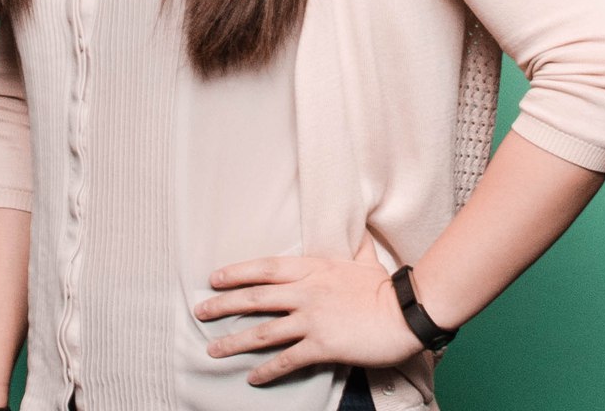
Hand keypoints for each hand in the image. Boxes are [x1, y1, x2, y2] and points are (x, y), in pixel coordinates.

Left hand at [193, 232, 422, 384]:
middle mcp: (305, 292)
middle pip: (255, 298)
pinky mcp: (321, 345)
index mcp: (312, 268)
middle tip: (200, 311)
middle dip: (223, 305)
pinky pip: (287, 360)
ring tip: (213, 349)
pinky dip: (267, 370)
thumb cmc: (385, 286)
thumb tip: (355, 225)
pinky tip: (252, 378)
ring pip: (262, 331)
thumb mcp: (363, 257)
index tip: (214, 277)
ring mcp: (311, 319)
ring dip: (234, 341)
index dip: (237, 272)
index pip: (265, 268)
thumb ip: (352, 244)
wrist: (404, 312)